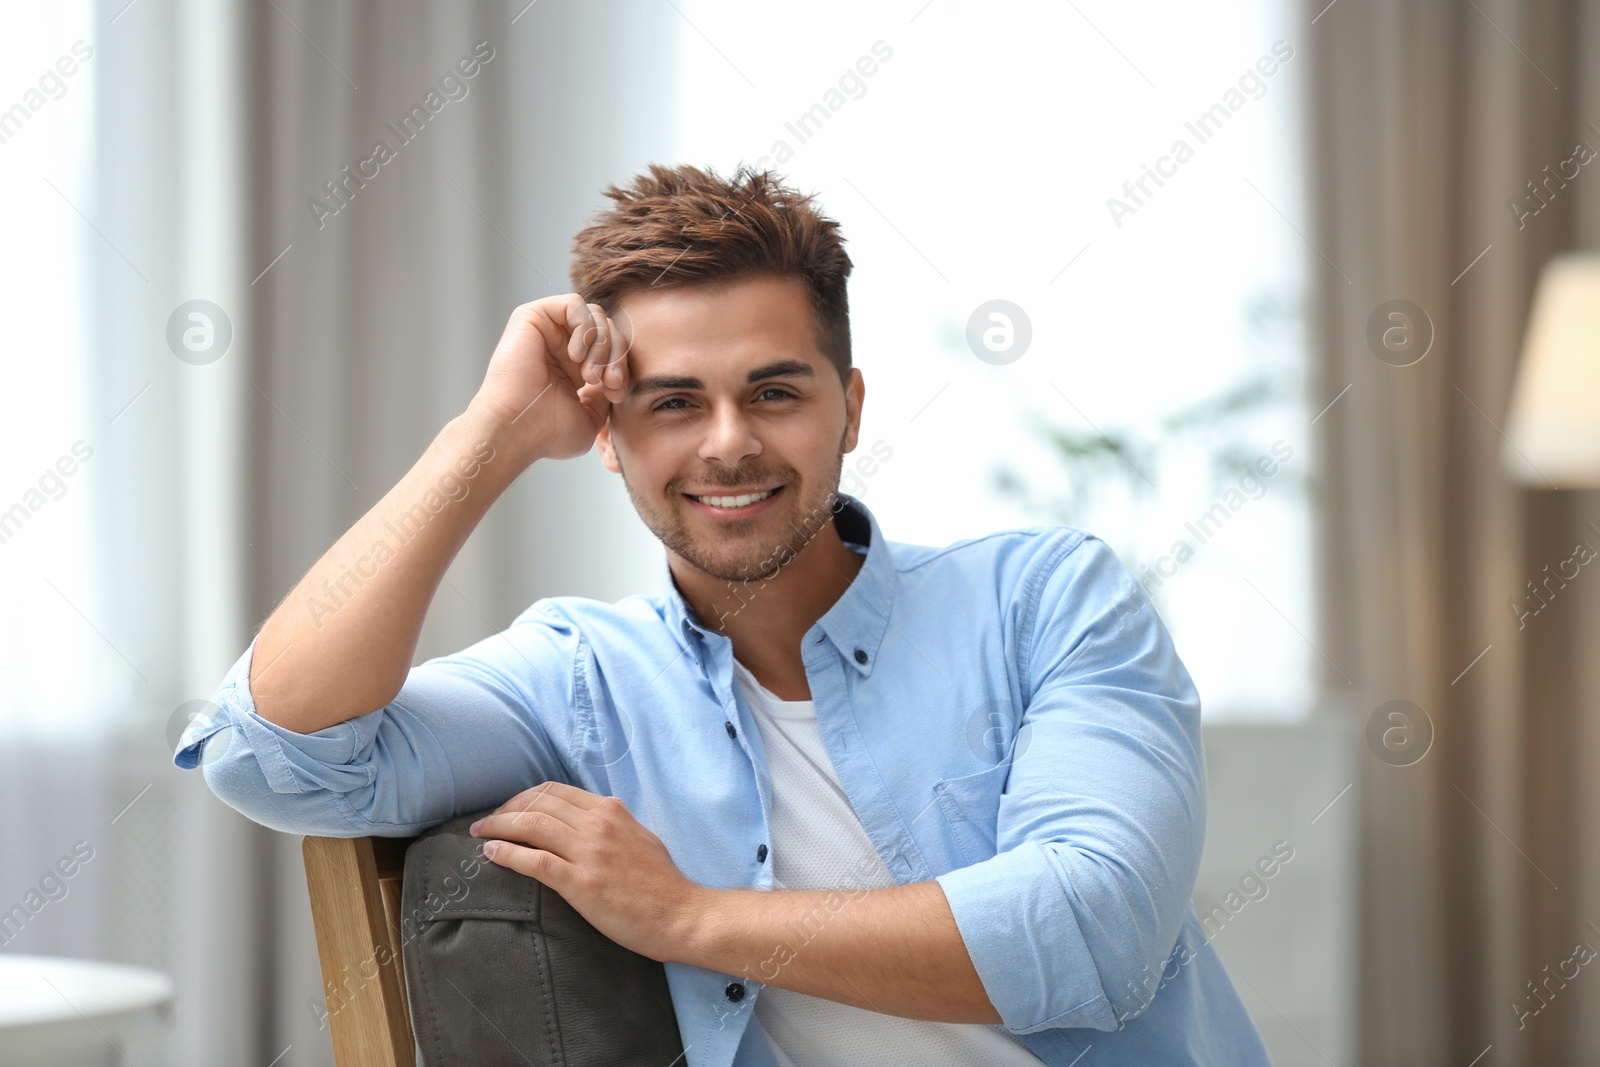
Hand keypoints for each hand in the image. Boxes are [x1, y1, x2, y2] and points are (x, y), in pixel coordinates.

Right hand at [467, 293, 630, 462]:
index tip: (617, 394)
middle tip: (609, 383)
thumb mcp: (592, 416)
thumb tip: (615, 372)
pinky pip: (574, 304)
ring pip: (595, 316)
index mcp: (574, 368)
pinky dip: (584, 328)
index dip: (622, 368)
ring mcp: (547, 330)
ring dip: (602, 345)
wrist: (516, 429)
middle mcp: (560, 346)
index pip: (613, 349)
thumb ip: (606, 391)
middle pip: (607, 329)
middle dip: (616, 356)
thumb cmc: (547, 432)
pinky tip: (575, 356)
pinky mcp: (532, 316)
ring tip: (589, 376)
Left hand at [468, 781, 702, 963]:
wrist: (680, 915)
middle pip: (537, 803)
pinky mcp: (582, 883)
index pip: (555, 791)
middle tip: (486, 823)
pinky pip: (535, 861)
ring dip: (498, 827)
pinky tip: (492, 854)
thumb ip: (611, 825)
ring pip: (531, 825)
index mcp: (611, 811)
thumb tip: (584, 822)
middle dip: (505, 810)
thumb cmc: (662, 883)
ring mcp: (589, 853)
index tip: (508, 809)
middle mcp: (598, 824)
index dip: (524, 797)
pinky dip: (508, 853)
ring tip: (481, 835)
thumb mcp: (640, 837)